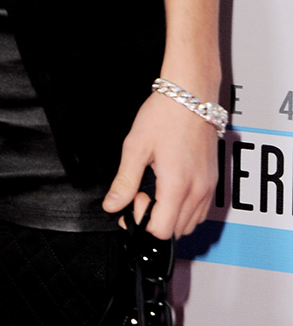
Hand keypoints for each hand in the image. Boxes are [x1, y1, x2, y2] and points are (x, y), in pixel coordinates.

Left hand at [103, 90, 217, 238]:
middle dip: (155, 219)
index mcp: (177, 185)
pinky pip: (201, 210)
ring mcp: (209, 187)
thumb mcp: (135, 146)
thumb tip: (112, 205)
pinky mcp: (214, 180)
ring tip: (156, 188)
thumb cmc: (164, 115)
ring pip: (191, 224)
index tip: (134, 198)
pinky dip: (185, 209)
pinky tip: (171, 187)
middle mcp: (198, 191)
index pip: (161, 231)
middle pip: (176, 231)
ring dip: (171, 216)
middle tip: (142, 191)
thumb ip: (124, 181)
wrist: (191, 94)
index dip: (142, 221)